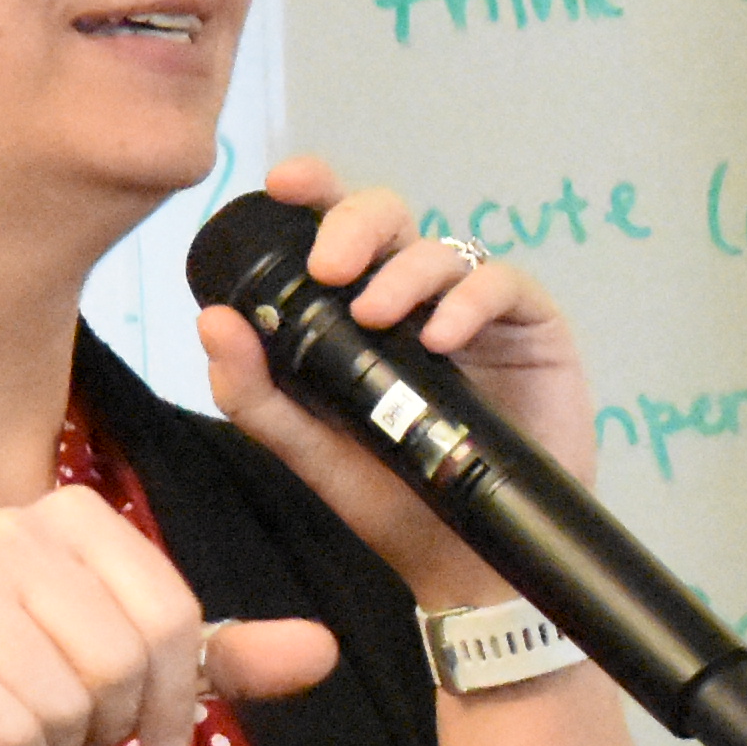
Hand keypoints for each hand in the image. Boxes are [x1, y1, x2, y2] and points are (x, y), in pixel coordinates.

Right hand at [0, 483, 339, 745]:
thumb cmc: (35, 685)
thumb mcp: (142, 669)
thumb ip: (230, 655)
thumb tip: (325, 650)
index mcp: (75, 514)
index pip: (172, 615)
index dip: (180, 695)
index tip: (164, 739)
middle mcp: (10, 529)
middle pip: (124, 657)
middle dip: (117, 723)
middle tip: (85, 734)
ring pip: (70, 698)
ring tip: (39, 735)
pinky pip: (16, 728)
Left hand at [195, 153, 603, 604]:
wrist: (464, 561)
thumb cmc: (389, 499)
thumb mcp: (307, 449)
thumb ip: (256, 392)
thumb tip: (212, 321)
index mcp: (357, 309)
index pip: (333, 230)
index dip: (313, 192)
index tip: (281, 184)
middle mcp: (417, 296)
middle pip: (390, 217)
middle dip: (355, 225)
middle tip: (329, 267)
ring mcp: (477, 310)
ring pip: (444, 248)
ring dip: (405, 273)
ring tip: (379, 317)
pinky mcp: (533, 327)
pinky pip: (504, 285)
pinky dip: (469, 302)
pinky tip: (441, 336)